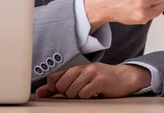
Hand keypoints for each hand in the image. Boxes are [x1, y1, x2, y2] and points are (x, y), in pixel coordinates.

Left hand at [35, 63, 150, 98]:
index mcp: (76, 66)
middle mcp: (83, 67)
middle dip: (68, 93)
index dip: (53, 87)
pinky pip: (84, 94)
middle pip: (62, 86)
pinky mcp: (100, 80)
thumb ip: (59, 86)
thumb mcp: (79, 80)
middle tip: (78, 91)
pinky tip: (94, 94)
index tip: (60, 90)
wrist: (124, 78)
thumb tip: (40, 92)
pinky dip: (87, 97)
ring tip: (87, 92)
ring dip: (78, 96)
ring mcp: (92, 73)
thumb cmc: (100, 80)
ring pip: (72, 91)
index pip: (54, 76)